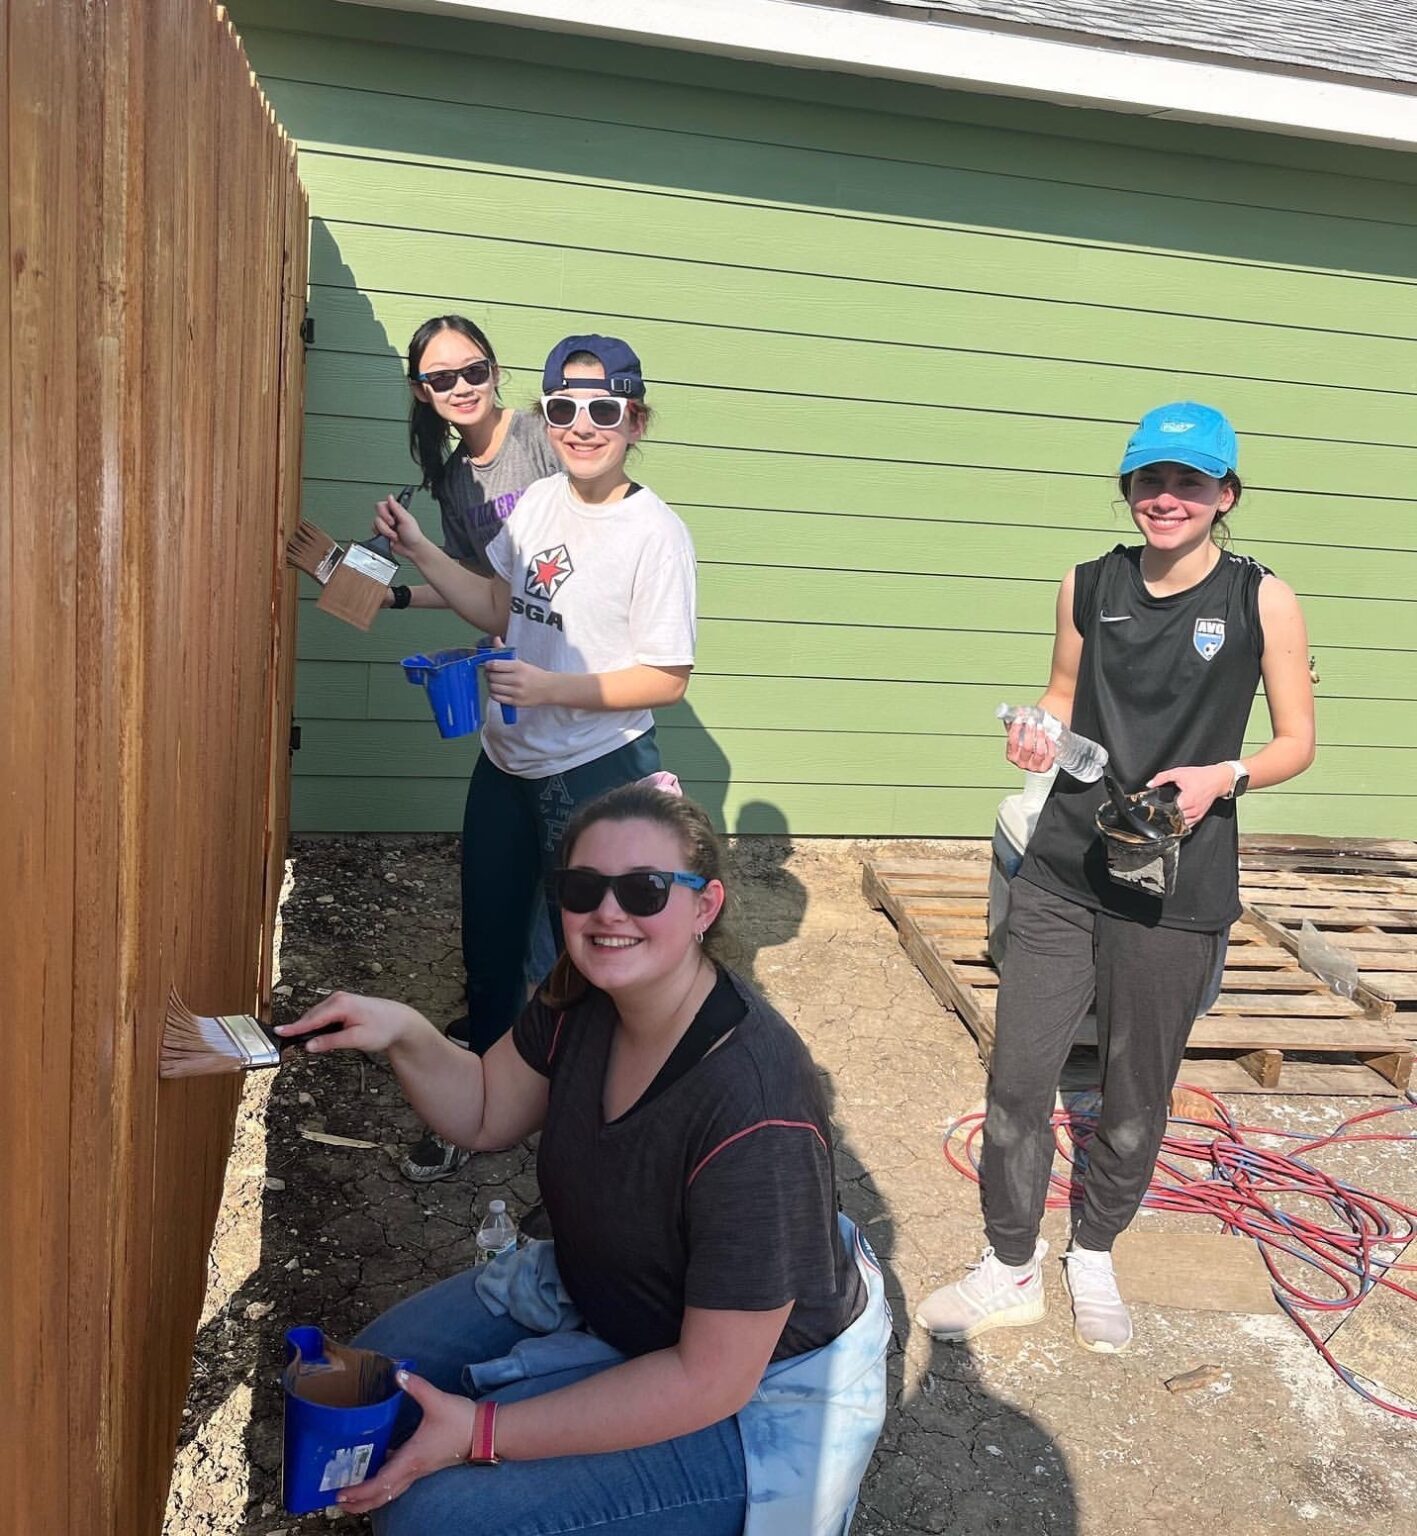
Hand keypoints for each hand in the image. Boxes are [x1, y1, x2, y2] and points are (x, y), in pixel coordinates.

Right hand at [276, 990, 425, 1054]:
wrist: (400, 1021)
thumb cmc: (382, 1029)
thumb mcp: (356, 1039)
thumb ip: (331, 1042)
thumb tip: (309, 1046)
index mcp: (340, 1004)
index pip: (311, 1019)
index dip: (294, 1028)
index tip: (277, 1032)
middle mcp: (337, 998)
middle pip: (311, 1017)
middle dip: (299, 1030)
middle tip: (286, 1045)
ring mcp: (339, 1000)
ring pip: (316, 1017)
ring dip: (309, 1028)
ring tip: (300, 1043)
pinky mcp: (341, 1005)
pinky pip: (323, 1016)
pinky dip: (318, 1025)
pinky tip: (318, 1036)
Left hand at [336, 1372, 475, 1515]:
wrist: (485, 1433)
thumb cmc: (460, 1420)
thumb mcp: (437, 1400)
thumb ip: (416, 1386)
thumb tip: (398, 1373)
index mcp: (411, 1458)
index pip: (381, 1483)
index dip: (360, 1491)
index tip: (341, 1493)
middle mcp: (413, 1469)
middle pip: (382, 1496)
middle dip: (360, 1502)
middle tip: (339, 1502)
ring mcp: (419, 1470)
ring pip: (391, 1491)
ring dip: (371, 1497)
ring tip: (353, 1496)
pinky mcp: (424, 1465)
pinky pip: (399, 1481)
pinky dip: (384, 1484)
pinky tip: (379, 1471)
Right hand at [374, 495, 430, 559]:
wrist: (412, 549)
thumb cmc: (413, 534)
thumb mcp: (406, 519)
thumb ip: (396, 507)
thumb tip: (390, 496)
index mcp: (395, 511)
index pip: (381, 505)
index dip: (385, 513)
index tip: (392, 519)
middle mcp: (389, 517)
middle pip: (377, 515)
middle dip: (386, 524)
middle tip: (394, 527)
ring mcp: (384, 526)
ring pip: (375, 525)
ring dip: (386, 532)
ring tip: (395, 535)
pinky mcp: (381, 534)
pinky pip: (375, 533)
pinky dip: (383, 537)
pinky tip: (390, 538)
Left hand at [485, 656, 557, 708]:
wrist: (549, 688)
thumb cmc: (533, 674)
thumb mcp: (521, 662)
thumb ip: (506, 651)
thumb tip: (495, 639)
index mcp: (518, 667)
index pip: (495, 665)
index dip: (488, 665)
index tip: (488, 665)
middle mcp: (517, 679)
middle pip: (492, 677)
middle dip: (488, 675)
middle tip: (490, 674)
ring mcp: (516, 692)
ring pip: (493, 688)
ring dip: (490, 684)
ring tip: (494, 682)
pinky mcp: (516, 702)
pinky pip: (497, 698)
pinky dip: (494, 693)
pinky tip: (497, 690)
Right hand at [1005, 719, 1056, 772]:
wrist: (1036, 756)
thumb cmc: (1026, 745)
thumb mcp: (1018, 736)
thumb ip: (1015, 725)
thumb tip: (1015, 712)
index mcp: (1012, 756)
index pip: (1012, 742)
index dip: (1015, 729)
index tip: (1019, 719)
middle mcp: (1022, 763)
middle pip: (1027, 747)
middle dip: (1029, 732)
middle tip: (1032, 721)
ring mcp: (1034, 766)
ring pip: (1039, 752)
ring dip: (1041, 737)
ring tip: (1041, 727)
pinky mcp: (1045, 767)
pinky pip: (1050, 755)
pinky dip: (1050, 745)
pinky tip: (1049, 737)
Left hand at [1146, 764, 1233, 828]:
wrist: (1218, 779)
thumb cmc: (1201, 776)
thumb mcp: (1179, 772)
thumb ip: (1162, 777)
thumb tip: (1150, 784)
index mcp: (1186, 801)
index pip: (1169, 812)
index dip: (1160, 811)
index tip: (1154, 809)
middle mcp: (1192, 810)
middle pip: (1174, 819)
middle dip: (1166, 816)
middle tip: (1159, 811)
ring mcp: (1197, 815)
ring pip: (1181, 824)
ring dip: (1174, 821)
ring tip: (1167, 814)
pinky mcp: (1199, 817)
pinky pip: (1188, 825)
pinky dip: (1181, 823)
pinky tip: (1176, 818)